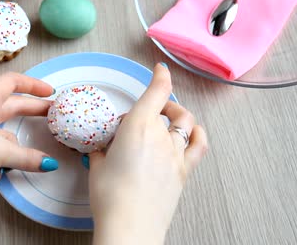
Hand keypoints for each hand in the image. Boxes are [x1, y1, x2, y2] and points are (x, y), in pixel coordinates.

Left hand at [0, 72, 58, 187]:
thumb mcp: (0, 151)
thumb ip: (28, 157)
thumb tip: (50, 164)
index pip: (13, 81)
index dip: (34, 85)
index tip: (51, 93)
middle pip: (13, 106)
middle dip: (32, 112)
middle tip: (54, 116)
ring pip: (4, 135)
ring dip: (10, 152)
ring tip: (13, 164)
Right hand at [88, 64, 207, 244]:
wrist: (130, 226)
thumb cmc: (112, 198)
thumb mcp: (97, 168)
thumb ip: (99, 153)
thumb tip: (98, 150)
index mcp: (137, 127)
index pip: (156, 92)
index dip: (160, 76)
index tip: (160, 69)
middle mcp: (161, 136)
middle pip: (166, 110)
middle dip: (155, 107)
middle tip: (140, 117)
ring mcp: (176, 153)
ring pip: (185, 123)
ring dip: (177, 116)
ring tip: (169, 118)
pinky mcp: (184, 171)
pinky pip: (199, 145)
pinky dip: (198, 134)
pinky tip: (192, 133)